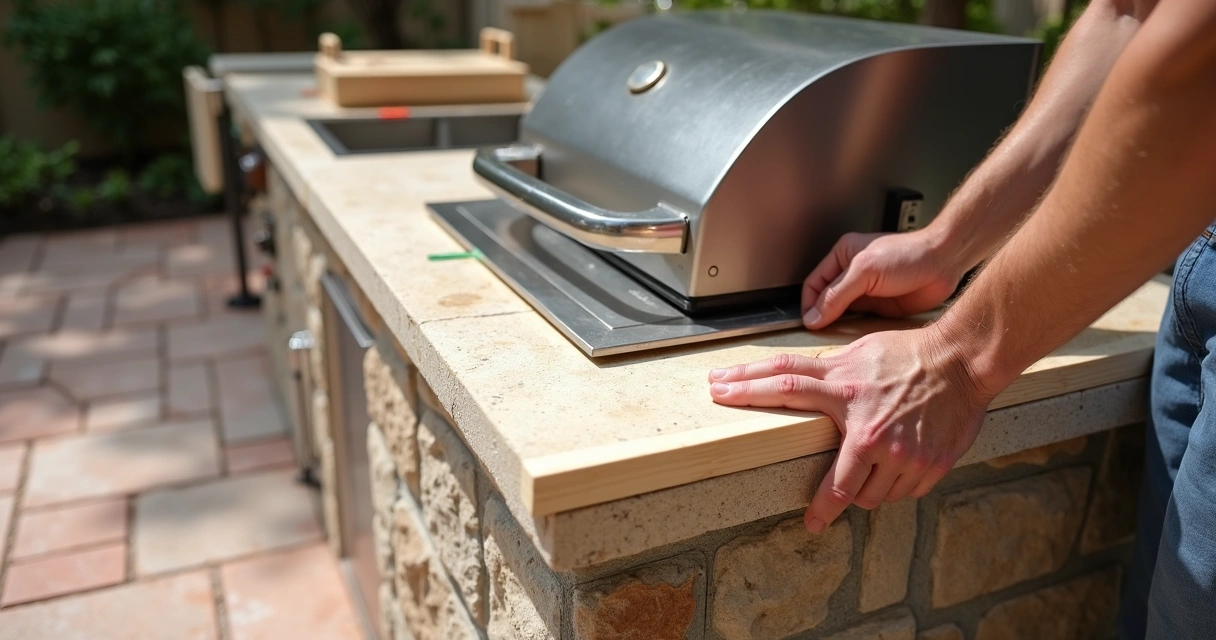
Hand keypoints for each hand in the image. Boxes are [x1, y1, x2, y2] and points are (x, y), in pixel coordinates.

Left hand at [708, 326, 993, 532]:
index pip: (784, 387)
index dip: (746, 390)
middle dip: (825, 504)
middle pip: (837, 486)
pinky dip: (895, 485)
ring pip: (868, 496)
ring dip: (866, 489)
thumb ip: (826, 374)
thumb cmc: (910, 355)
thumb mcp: (858, 355)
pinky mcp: (926, 466)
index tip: (717, 393)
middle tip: (814, 518)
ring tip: (879, 467)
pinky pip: (899, 493)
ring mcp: (899, 452)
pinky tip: (902, 462)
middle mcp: (869, 428)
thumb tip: (792, 382)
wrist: (963, 361)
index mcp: (845, 392)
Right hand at [802, 230, 965, 328]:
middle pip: (825, 300)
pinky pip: (859, 322)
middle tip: (819, 334)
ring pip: (841, 313)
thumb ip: (837, 294)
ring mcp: (865, 291)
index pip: (814, 284)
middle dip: (822, 316)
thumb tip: (814, 315)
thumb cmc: (910, 254)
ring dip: (838, 325)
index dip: (809, 304)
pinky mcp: (880, 306)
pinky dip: (855, 331)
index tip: (809, 323)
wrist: (944, 263)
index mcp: (842, 256)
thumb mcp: (865, 271)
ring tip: (834, 338)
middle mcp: (851, 274)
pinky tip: (854, 338)